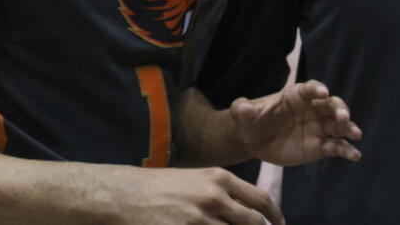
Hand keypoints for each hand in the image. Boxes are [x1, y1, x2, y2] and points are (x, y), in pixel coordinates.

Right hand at [103, 165, 283, 224]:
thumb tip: (247, 213)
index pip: (261, 200)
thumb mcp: (194, 180)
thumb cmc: (159, 187)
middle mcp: (214, 198)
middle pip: (254, 224)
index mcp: (219, 179)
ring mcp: (200, 220)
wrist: (124, 195)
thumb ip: (222, 194)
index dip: (275, 217)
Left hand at [231, 79, 360, 165]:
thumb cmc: (249, 121)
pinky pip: (336, 147)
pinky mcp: (318, 147)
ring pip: (337, 126)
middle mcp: (311, 109)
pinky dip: (347, 150)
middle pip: (330, 105)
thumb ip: (243, 109)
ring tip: (356, 134)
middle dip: (339, 109)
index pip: (310, 89)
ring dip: (349, 128)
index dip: (317, 89)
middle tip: (343, 117)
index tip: (323, 92)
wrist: (252, 140)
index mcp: (295, 96)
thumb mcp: (242, 114)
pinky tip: (355, 155)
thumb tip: (244, 108)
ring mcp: (316, 128)